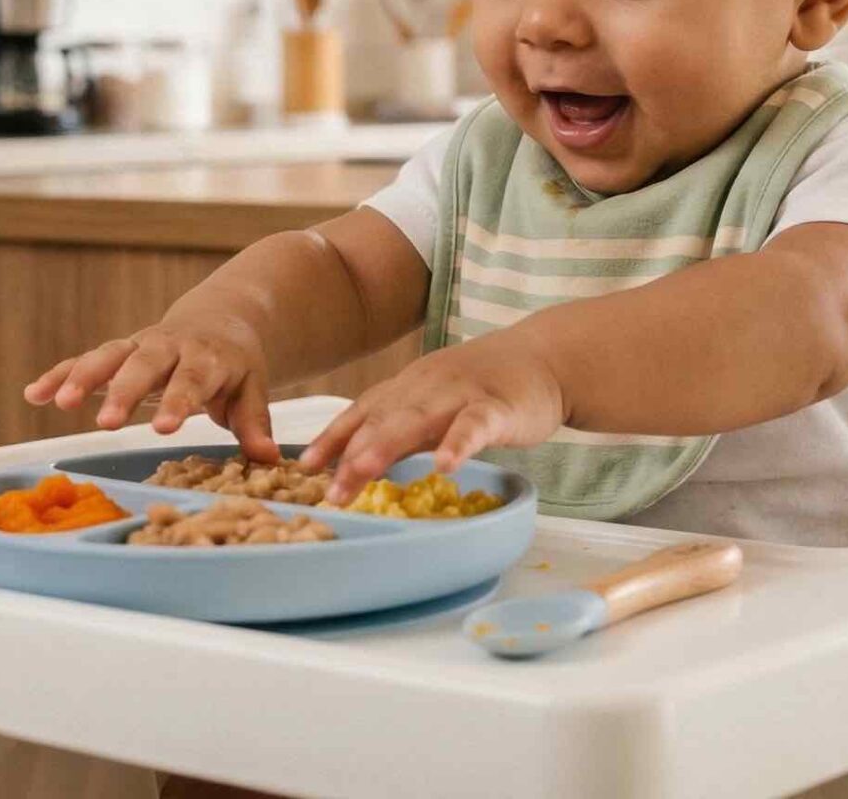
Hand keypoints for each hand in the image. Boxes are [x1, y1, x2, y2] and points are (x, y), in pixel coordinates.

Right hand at [22, 303, 279, 461]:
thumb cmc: (236, 366)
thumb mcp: (253, 388)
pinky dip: (60, 374)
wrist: (222, 319)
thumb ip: (255, 423)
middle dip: (123, 392)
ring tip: (60, 403)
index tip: (163, 428)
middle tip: (106, 423)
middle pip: (143, 365)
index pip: (191, 380)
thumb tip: (270, 459)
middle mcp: (170, 347)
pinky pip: (84, 360)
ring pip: (108, 356)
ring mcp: (139, 346)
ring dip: (82, 377)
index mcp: (207, 358)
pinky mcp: (118, 351)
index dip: (178, 403)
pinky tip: (34, 394)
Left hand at [298, 329, 565, 503]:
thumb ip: (399, 430)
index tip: (302, 469)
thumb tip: (353, 465)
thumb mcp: (433, 404)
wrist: (545, 358)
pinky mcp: (498, 406)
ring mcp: (461, 393)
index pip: (361, 412)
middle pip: (381, 420)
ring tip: (359, 471)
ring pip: (419, 419)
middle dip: (349, 452)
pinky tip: (444, 466)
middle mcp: (426, 386)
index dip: (332, 438)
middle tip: (326, 488)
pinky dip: (458, 443)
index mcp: (408, 388)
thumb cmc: (483, 387)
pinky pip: (475, 425)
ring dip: (386, 445)